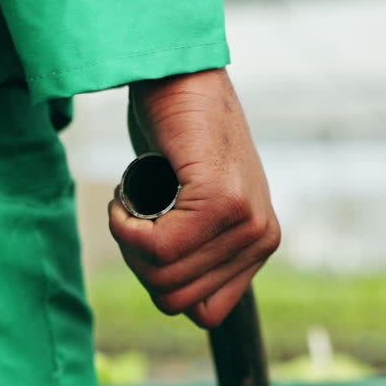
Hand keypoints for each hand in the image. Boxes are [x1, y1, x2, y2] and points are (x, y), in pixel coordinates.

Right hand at [109, 68, 279, 328]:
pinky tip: (124, 192)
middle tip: (133, 213)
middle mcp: (261, 238)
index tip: (148, 234)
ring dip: (128, 241)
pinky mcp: (222, 200)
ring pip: (163, 276)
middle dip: (138, 262)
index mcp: (258, 245)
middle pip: (175, 299)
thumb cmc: (176, 134)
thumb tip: (176, 301)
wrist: (176, 73)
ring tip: (131, 197)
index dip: (159, 280)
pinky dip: (125, 225)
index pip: (201, 312)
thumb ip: (197, 248)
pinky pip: (158, 247)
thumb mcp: (194, 203)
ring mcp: (246, 220)